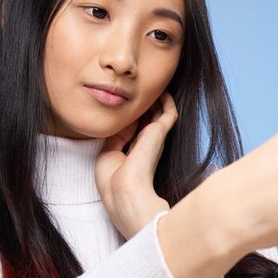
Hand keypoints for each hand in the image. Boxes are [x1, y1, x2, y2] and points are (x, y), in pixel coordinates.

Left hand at [95, 90, 177, 238]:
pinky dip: (167, 101)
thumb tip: (123, 120)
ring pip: (160, 114)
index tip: (125, 105)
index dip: (130, 117)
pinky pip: (169, 111)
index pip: (133, 130)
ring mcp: (154, 139)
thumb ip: (115, 137)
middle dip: (145, 107)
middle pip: (148, 120)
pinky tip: (162, 90)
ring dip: (157, 101)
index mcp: (133, 153)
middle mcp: (146, 145)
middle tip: (141, 92)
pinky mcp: (160, 133)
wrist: (125, 191)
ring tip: (153, 86)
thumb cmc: (113, 180)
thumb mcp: (107, 154)